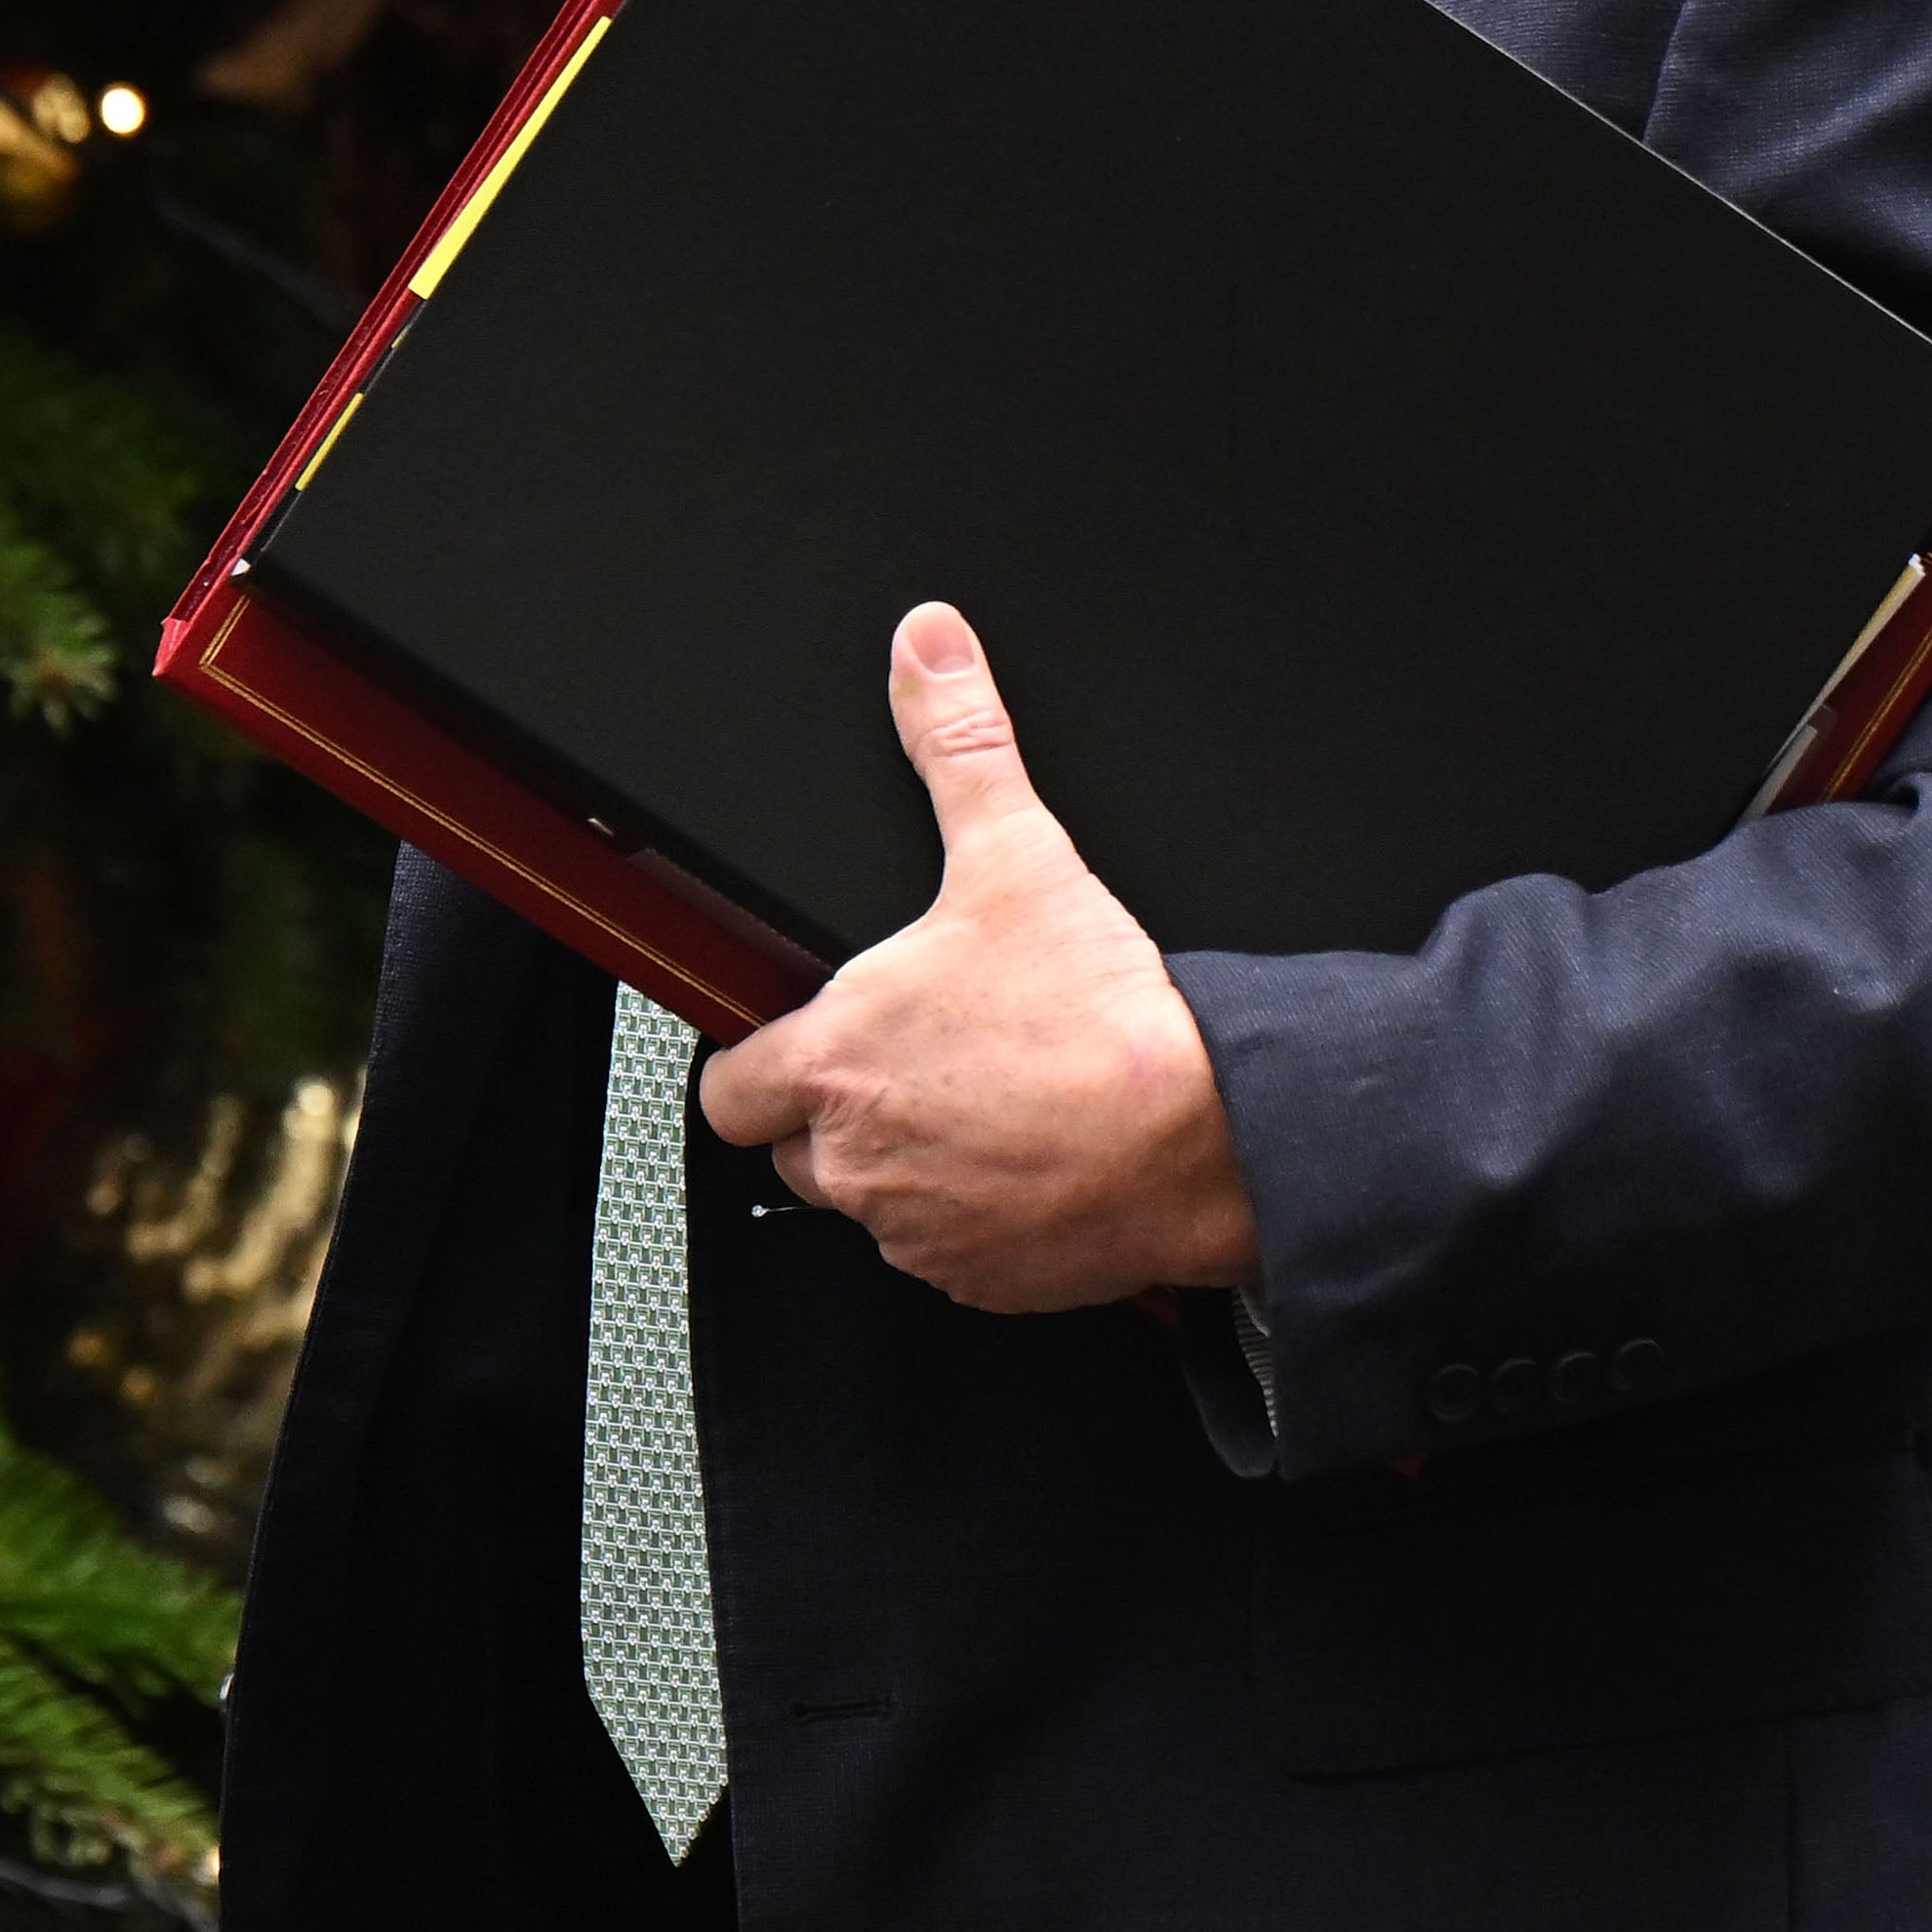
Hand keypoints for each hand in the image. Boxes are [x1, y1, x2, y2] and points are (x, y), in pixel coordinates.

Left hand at [696, 603, 1261, 1310]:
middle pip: (794, 1149)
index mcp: (833, 1059)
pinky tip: (1026, 1159)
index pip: (728, 1088)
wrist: (1203, 1130)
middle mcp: (854, 1159)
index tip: (805, 1043)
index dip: (759, 1060)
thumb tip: (929, 651)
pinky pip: (944, 1254)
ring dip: (906, 1164)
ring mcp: (912, 1229)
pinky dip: (971, 1217)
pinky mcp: (974, 1281)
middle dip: (839, 1112)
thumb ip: (958, 743)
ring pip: (871, 1204)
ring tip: (983, 1104)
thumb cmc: (1100, 1014)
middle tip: (917, 1063)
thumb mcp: (1016, 852)